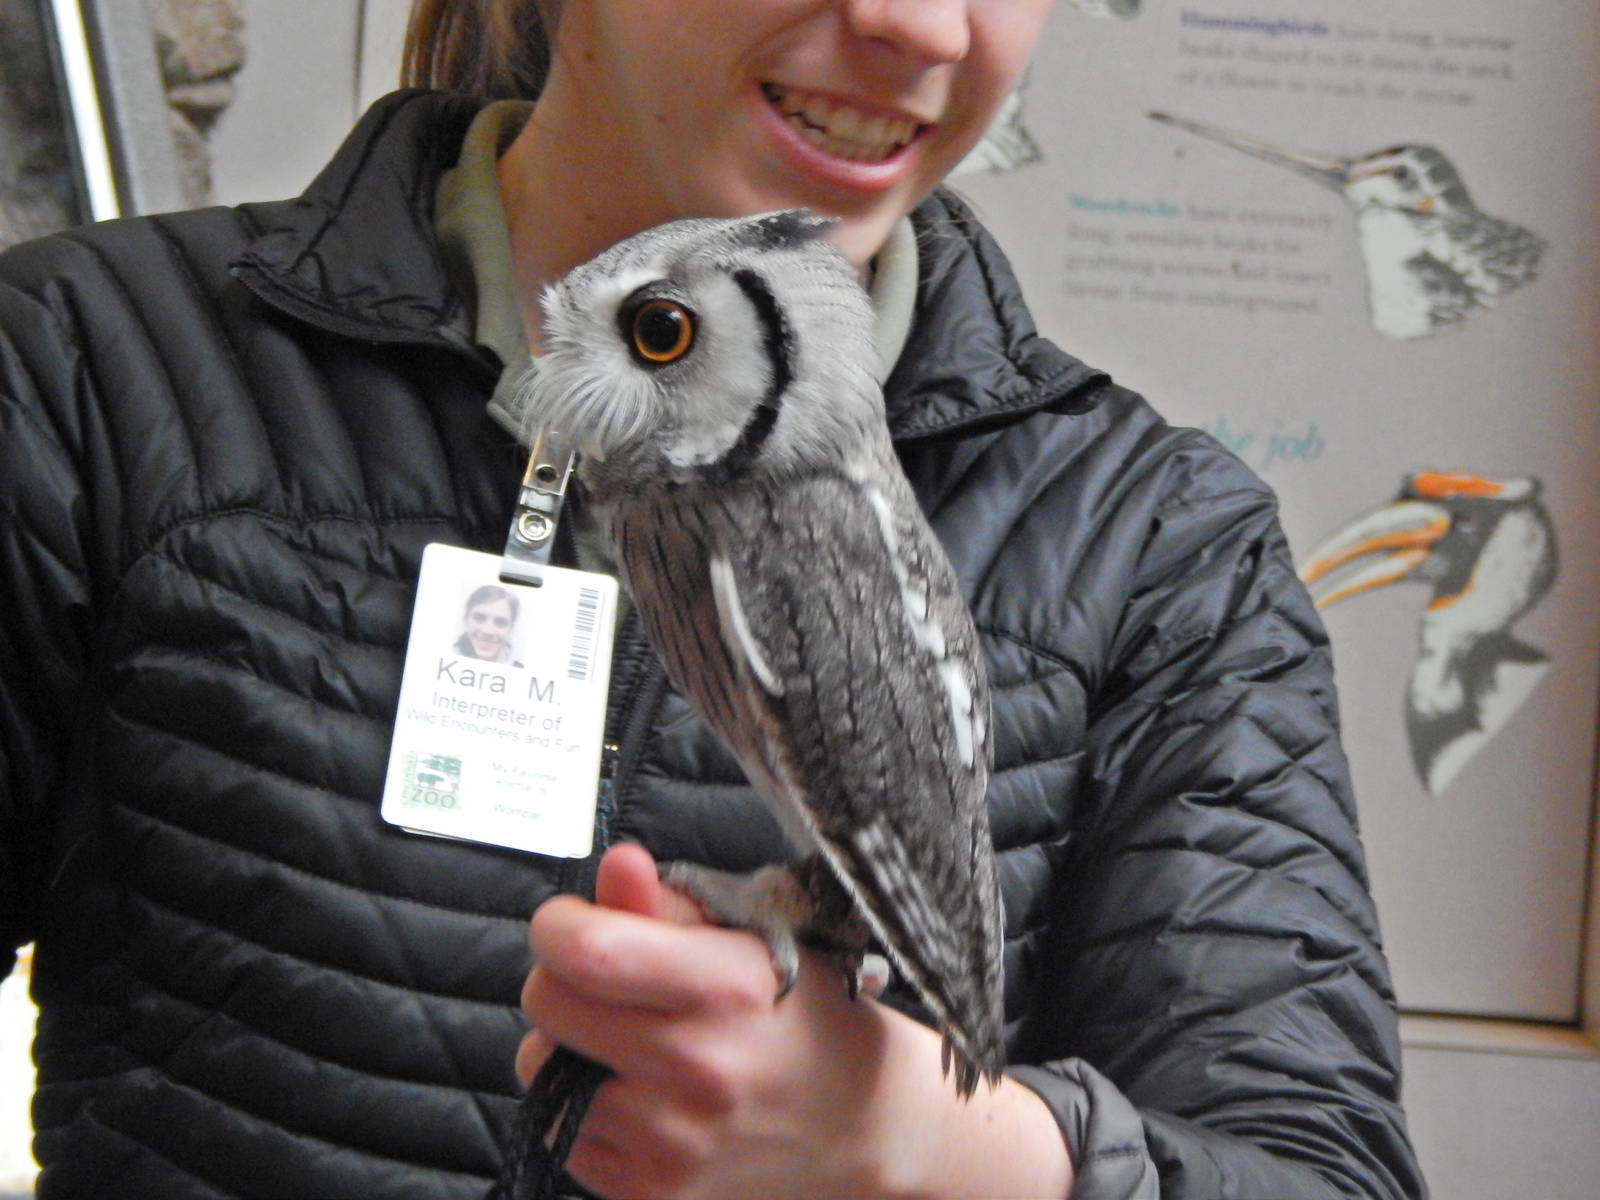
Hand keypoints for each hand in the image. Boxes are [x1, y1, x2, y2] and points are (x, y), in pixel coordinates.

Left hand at [516, 844, 1074, 1198]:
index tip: (571, 923)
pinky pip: (557, 1129)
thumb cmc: (802, 1014)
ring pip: (540, 1065)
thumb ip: (670, 902)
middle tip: (605, 979)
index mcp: (728, 986)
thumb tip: (617, 864)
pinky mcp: (649, 1190)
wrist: (862, 1127)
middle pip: (547, 1001)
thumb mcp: (754, 937)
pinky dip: (578, 1101)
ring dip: (566, 1043)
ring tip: (623, 1038)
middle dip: (562, 976)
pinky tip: (631, 1089)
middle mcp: (697, 1066)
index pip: (587, 950)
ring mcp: (671, 1139)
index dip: (559, 925)